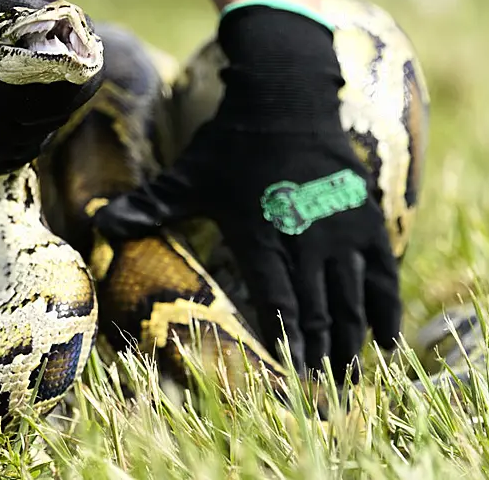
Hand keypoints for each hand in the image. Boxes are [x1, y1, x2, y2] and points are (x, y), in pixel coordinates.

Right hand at [0, 0, 102, 182]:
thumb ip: (28, 12)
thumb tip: (65, 20)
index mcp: (6, 93)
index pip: (68, 96)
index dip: (88, 79)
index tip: (93, 67)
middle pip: (54, 122)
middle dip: (65, 100)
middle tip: (68, 82)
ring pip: (32, 144)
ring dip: (42, 123)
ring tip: (38, 101)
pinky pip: (5, 161)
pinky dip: (15, 144)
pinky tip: (12, 123)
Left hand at [93, 5, 399, 381]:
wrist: (284, 96)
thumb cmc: (231, 141)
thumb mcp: (188, 175)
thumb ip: (149, 205)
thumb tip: (98, 224)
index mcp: (260, 236)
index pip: (277, 301)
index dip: (286, 340)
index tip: (292, 375)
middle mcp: (304, 239)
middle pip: (318, 309)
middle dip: (322, 352)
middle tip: (326, 391)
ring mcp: (339, 229)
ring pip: (351, 297)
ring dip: (353, 339)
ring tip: (353, 374)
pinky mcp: (364, 216)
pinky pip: (382, 271)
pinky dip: (385, 306)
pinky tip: (389, 336)